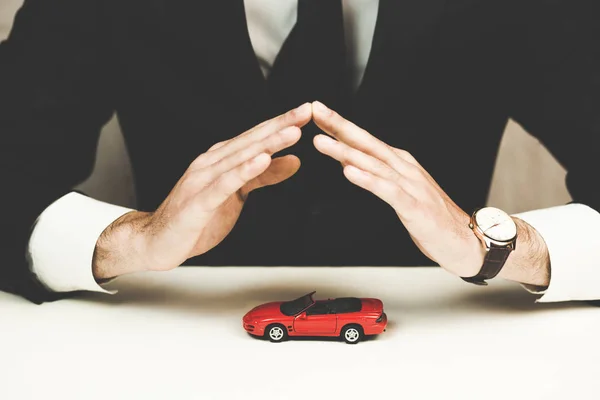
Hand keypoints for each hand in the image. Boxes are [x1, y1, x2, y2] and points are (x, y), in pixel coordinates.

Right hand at [93, 103, 311, 279]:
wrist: (156, 241)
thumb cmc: (196, 218)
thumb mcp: (238, 195)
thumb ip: (263, 177)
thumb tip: (294, 161)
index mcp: (220, 160)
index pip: (255, 138)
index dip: (281, 124)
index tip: (305, 112)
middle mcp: (211, 164)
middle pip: (250, 141)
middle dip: (280, 126)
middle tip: (305, 112)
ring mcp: (203, 181)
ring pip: (240, 158)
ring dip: (267, 144)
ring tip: (292, 133)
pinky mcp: (198, 203)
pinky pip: (224, 184)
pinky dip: (243, 171)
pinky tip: (262, 160)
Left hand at [311, 101, 550, 283]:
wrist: (467, 240)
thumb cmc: (432, 218)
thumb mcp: (399, 191)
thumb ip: (375, 175)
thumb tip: (348, 161)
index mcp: (400, 164)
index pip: (365, 140)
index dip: (340, 125)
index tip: (317, 112)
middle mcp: (404, 168)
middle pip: (367, 143)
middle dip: (339, 126)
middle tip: (315, 110)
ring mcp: (410, 185)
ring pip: (373, 164)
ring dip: (346, 151)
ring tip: (321, 141)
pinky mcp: (414, 206)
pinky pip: (387, 190)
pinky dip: (368, 180)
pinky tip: (349, 172)